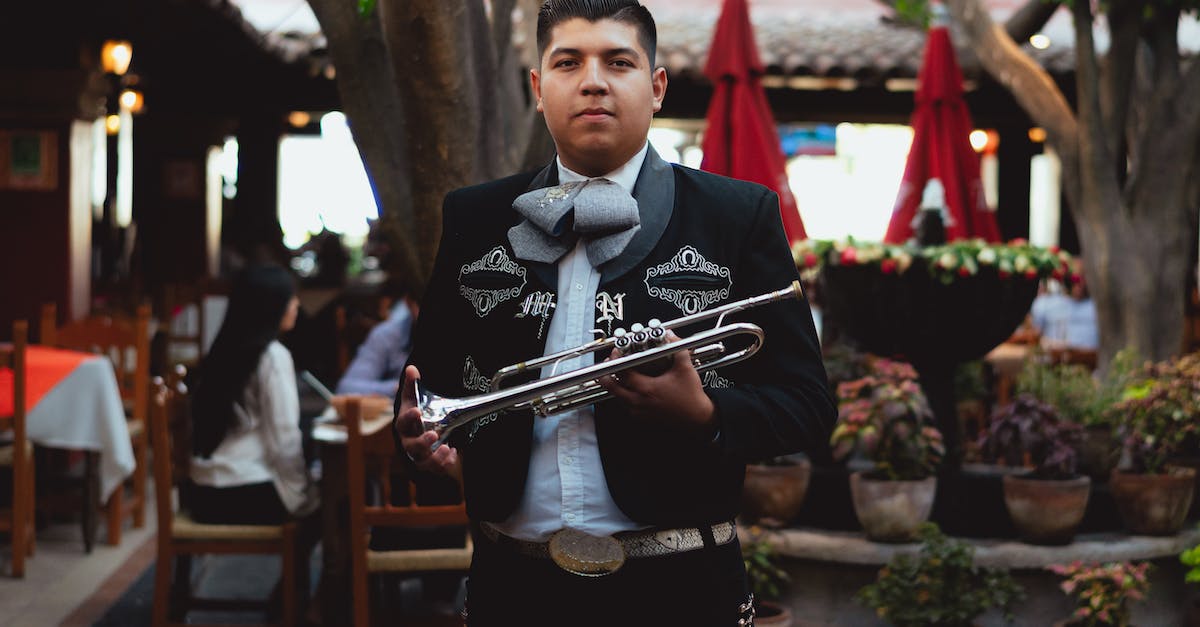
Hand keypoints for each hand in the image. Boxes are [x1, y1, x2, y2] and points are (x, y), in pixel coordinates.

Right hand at [394, 365, 460, 478]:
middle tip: (433, 435)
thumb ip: (411, 384)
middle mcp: (409, 442)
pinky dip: (445, 463)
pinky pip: (437, 468)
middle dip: (421, 443)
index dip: (408, 418)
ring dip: (434, 458)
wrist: (423, 431)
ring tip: (446, 448)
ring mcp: (420, 455)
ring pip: (424, 462)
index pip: (402, 423)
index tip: (417, 412)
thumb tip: (412, 368)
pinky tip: (454, 454)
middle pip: (411, 447)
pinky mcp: (431, 464)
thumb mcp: (414, 398)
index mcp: (404, 426)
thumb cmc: (416, 414)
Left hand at [596, 331, 716, 437]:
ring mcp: (639, 412)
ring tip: (616, 375)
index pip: (622, 373)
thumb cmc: (691, 396)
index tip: (617, 352)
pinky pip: (626, 406)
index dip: (616, 360)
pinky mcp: (642, 419)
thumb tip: (671, 335)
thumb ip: (677, 348)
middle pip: (611, 388)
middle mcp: (639, 402)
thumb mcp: (685, 369)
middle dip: (605, 375)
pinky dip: (623, 396)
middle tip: (607, 364)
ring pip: (617, 398)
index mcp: (647, 389)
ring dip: (614, 386)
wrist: (697, 419)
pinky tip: (629, 389)